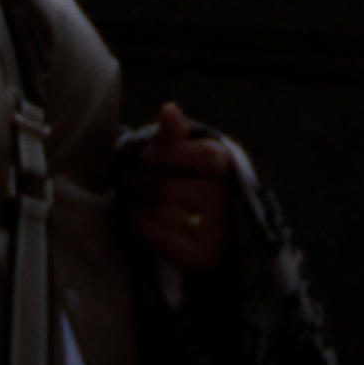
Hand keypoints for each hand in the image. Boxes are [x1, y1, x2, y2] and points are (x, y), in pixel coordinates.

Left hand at [125, 104, 236, 274]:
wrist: (216, 220)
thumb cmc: (194, 175)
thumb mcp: (189, 149)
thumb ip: (176, 131)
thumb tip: (168, 109)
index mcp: (229, 166)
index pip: (204, 156)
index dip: (169, 154)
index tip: (146, 155)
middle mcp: (230, 199)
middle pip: (171, 188)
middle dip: (144, 183)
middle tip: (134, 180)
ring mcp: (220, 230)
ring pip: (164, 215)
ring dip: (141, 206)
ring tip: (136, 198)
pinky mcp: (207, 255)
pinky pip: (165, 242)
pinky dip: (145, 228)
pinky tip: (139, 216)